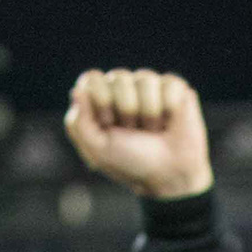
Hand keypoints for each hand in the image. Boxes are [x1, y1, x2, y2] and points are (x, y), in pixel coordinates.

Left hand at [64, 68, 210, 200]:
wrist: (168, 174)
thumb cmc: (131, 162)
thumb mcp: (98, 150)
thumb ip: (79, 124)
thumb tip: (77, 91)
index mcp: (101, 99)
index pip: (92, 79)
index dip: (101, 101)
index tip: (109, 124)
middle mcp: (123, 88)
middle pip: (119, 77)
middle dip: (126, 109)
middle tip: (134, 130)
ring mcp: (149, 86)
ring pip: (144, 79)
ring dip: (149, 113)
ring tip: (152, 129)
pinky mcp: (174, 87)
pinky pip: (167, 84)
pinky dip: (168, 109)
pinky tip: (169, 121)